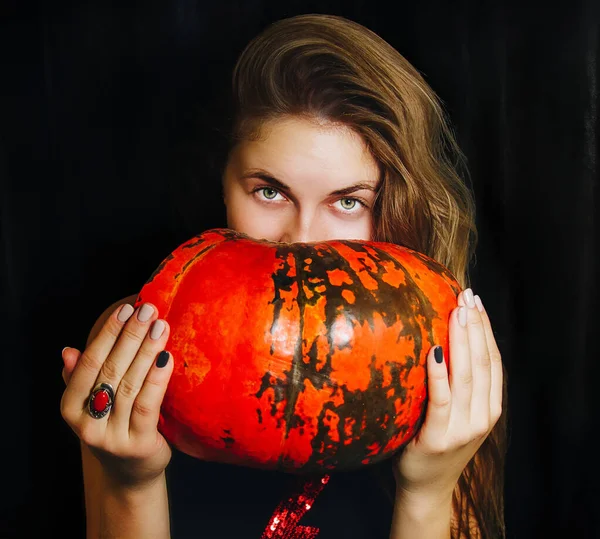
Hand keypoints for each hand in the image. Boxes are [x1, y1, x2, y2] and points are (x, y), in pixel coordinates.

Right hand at [60, 302, 173, 487]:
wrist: (130, 475)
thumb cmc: (113, 428)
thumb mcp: (93, 405)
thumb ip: (81, 378)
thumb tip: (69, 350)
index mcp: (71, 408)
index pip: (89, 364)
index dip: (107, 334)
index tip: (126, 309)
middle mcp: (87, 424)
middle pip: (110, 370)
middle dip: (130, 336)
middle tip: (149, 309)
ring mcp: (112, 436)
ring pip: (130, 385)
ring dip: (146, 352)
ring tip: (160, 326)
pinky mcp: (139, 445)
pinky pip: (148, 406)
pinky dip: (157, 379)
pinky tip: (167, 357)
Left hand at [393, 288, 502, 501]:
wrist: (427, 488)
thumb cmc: (436, 442)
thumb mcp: (457, 414)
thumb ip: (459, 384)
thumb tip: (444, 339)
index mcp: (489, 408)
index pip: (493, 361)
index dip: (486, 329)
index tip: (477, 301)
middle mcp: (482, 417)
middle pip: (482, 363)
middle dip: (475, 326)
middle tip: (466, 296)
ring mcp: (462, 429)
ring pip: (466, 376)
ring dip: (463, 341)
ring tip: (456, 312)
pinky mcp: (438, 438)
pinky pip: (440, 399)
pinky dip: (439, 374)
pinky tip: (434, 350)